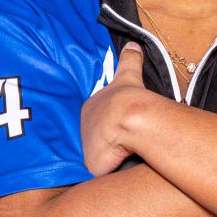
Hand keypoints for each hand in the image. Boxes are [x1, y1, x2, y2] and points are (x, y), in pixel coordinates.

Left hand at [80, 40, 149, 174]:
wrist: (129, 116)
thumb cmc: (130, 96)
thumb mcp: (128, 74)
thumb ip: (129, 60)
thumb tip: (133, 43)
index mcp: (90, 108)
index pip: (95, 118)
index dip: (105, 123)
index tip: (115, 126)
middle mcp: (83, 127)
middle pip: (92, 137)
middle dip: (100, 142)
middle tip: (115, 145)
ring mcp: (86, 147)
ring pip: (94, 154)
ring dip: (103, 157)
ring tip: (116, 160)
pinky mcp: (92, 164)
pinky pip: (99, 170)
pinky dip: (106, 171)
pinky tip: (113, 173)